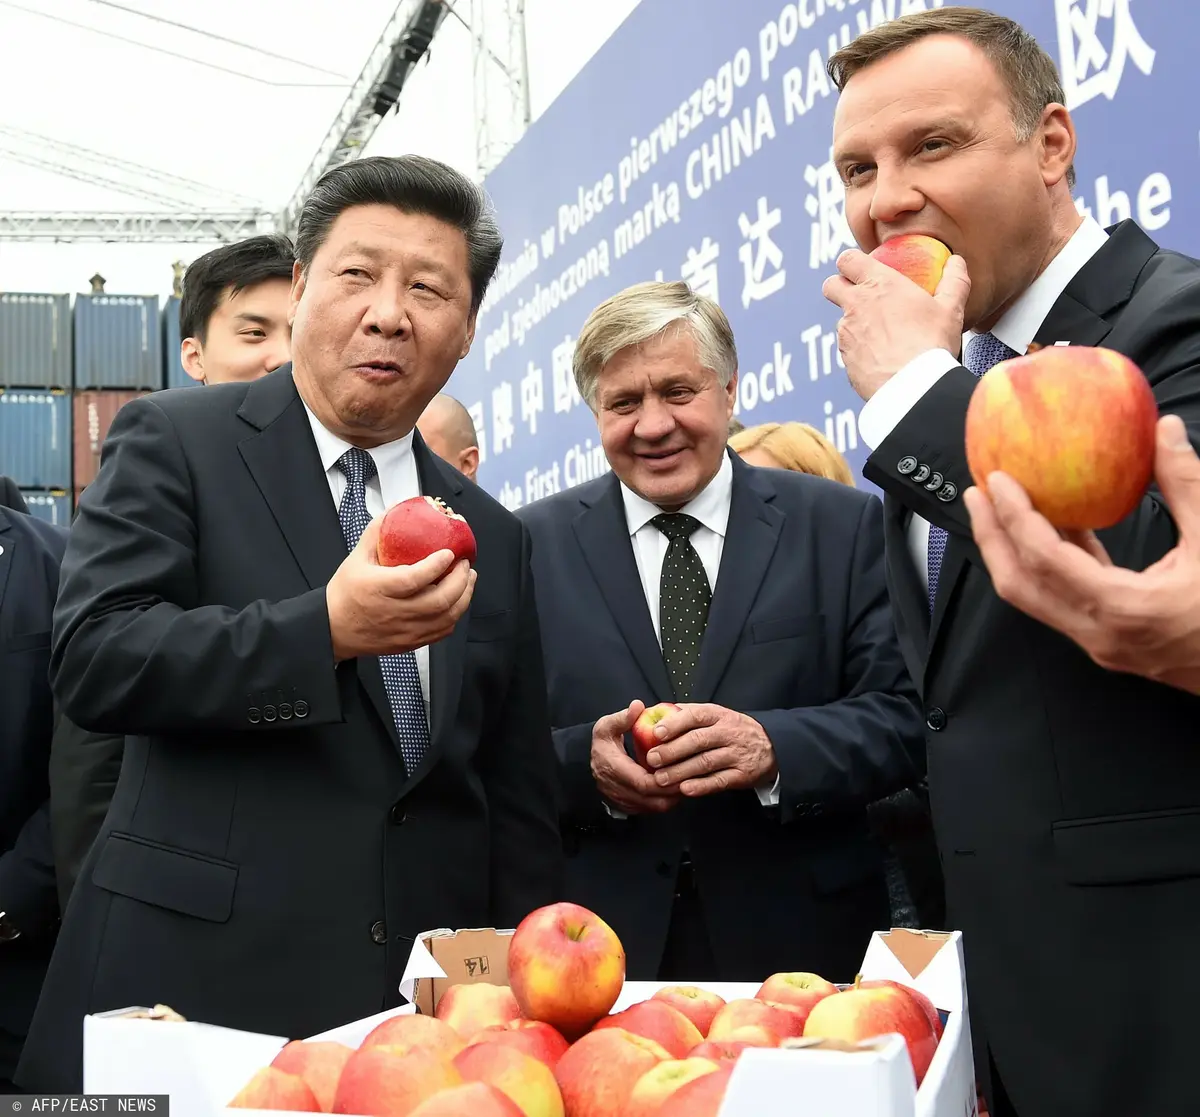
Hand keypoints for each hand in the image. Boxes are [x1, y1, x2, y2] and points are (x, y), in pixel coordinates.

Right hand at [326, 514, 474, 660]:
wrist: (334, 629)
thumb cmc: (346, 593)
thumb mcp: (356, 558)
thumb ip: (377, 532)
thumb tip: (396, 509)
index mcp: (379, 589)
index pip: (414, 579)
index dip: (436, 565)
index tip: (449, 552)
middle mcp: (395, 612)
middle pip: (440, 600)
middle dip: (460, 580)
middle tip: (465, 564)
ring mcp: (405, 631)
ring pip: (447, 618)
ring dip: (464, 597)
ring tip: (468, 579)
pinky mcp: (411, 643)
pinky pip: (442, 632)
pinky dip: (455, 615)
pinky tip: (457, 601)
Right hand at [590, 700, 681, 814]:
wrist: (589, 766)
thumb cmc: (602, 745)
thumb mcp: (606, 727)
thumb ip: (622, 717)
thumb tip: (638, 706)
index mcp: (613, 770)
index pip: (642, 782)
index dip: (664, 779)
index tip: (681, 768)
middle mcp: (618, 791)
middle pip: (653, 799)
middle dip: (674, 789)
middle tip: (693, 776)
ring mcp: (625, 802)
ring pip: (655, 807)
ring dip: (672, 796)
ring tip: (687, 781)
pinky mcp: (630, 808)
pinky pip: (652, 809)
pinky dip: (666, 800)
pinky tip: (676, 787)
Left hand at [645, 704, 776, 796]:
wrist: (772, 746)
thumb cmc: (735, 730)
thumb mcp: (717, 714)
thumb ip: (690, 712)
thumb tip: (659, 711)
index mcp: (719, 715)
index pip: (696, 716)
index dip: (675, 724)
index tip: (657, 733)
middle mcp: (728, 733)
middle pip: (698, 741)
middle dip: (672, 751)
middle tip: (652, 759)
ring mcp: (736, 754)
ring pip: (706, 763)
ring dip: (681, 771)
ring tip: (661, 779)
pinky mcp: (742, 775)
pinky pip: (719, 781)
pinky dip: (701, 786)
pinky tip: (685, 790)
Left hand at [822, 249, 970, 400]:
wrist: (912, 386)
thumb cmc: (932, 343)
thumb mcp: (951, 308)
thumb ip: (954, 280)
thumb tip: (956, 261)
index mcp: (879, 284)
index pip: (848, 260)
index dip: (851, 263)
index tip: (862, 269)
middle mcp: (856, 305)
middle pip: (830, 286)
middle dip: (840, 287)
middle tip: (860, 296)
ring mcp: (846, 333)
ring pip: (841, 320)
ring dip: (855, 322)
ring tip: (882, 335)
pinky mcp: (844, 358)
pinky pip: (847, 348)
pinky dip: (859, 349)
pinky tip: (880, 357)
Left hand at [963, 414, 1199, 694]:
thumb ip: (1188, 486)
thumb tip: (1164, 432)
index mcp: (1122, 608)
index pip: (1044, 559)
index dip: (1014, 517)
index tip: (997, 481)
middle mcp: (1099, 633)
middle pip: (1019, 584)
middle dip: (991, 537)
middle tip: (977, 494)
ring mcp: (1100, 643)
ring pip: (1034, 598)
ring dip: (1012, 553)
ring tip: (1000, 509)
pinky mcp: (1108, 643)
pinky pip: (1060, 601)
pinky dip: (1047, 566)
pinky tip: (1054, 530)